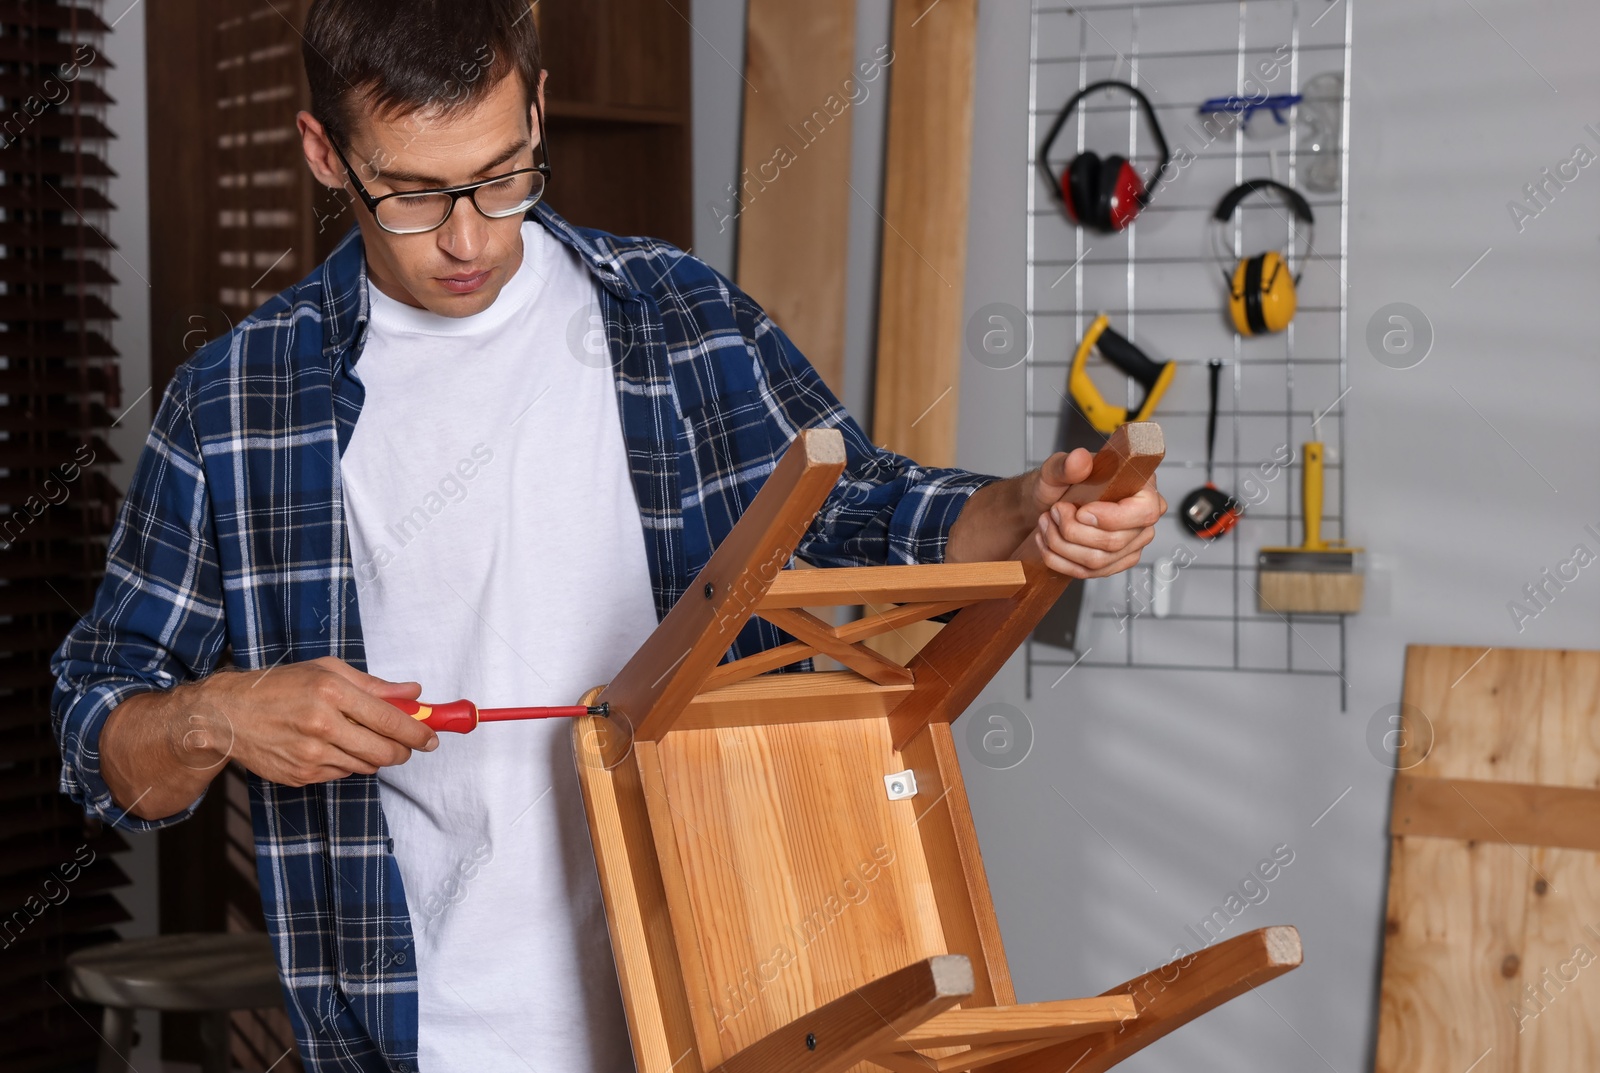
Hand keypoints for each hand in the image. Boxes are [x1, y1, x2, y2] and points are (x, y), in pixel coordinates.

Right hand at [185, 656, 436, 786]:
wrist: (227, 716)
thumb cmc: (279, 686)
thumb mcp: (327, 671)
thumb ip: (374, 685)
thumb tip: (413, 693)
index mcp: (331, 692)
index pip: (389, 719)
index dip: (417, 732)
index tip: (432, 738)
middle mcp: (322, 725)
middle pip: (383, 752)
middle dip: (402, 752)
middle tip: (406, 746)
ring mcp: (310, 755)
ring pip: (365, 766)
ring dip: (373, 756)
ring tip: (358, 738)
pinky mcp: (301, 776)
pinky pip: (341, 774)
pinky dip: (346, 763)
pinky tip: (329, 747)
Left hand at [1029, 448, 1165, 578]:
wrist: (1046, 506)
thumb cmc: (1059, 485)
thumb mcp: (1055, 469)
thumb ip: (1066, 464)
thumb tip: (1079, 459)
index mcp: (1140, 487)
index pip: (1145, 511)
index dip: (1111, 517)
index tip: (1081, 511)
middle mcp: (1141, 519)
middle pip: (1115, 541)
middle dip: (1074, 530)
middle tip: (1055, 511)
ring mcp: (1131, 544)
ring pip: (1098, 560)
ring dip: (1062, 544)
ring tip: (1047, 524)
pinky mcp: (1114, 563)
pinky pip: (1088, 573)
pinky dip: (1060, 560)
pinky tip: (1048, 542)